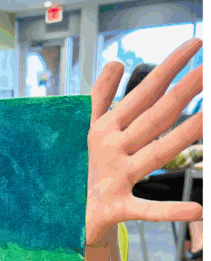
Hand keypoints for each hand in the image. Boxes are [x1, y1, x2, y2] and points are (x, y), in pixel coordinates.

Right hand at [86, 39, 202, 246]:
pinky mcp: (117, 208)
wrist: (64, 214)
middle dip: (182, 93)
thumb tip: (116, 63)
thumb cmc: (86, 168)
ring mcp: (114, 178)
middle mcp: (110, 149)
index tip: (194, 46)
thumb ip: (102, 96)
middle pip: (154, 117)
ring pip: (155, 153)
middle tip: (208, 71)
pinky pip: (147, 209)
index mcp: (105, 129)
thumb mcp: (89, 130)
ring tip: (209, 117)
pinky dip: (169, 211)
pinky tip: (197, 209)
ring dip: (183, 136)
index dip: (168, 69)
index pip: (143, 93)